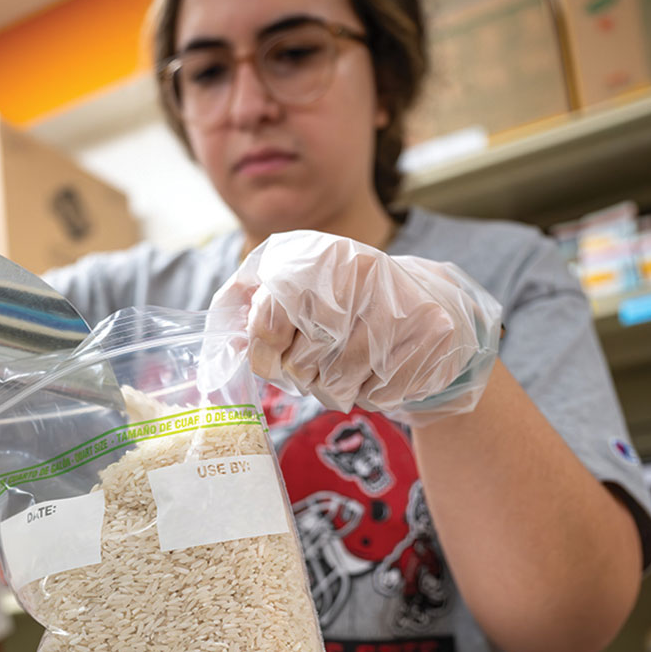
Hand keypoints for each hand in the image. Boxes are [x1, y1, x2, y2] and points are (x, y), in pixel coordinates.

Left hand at [209, 230, 502, 424]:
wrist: (429, 302)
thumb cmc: (343, 301)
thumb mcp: (291, 284)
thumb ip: (245, 304)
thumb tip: (218, 350)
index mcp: (318, 255)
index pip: (269, 321)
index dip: (265, 354)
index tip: (273, 359)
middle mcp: (362, 270)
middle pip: (303, 362)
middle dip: (302, 376)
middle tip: (315, 365)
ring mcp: (401, 302)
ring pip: (340, 384)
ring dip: (333, 391)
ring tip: (344, 370)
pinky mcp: (432, 335)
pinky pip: (379, 395)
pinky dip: (371, 395)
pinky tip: (380, 370)